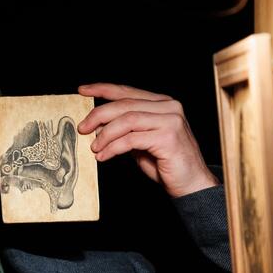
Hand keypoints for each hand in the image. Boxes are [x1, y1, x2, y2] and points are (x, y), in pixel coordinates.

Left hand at [77, 83, 218, 197]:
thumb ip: (123, 130)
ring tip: (94, 148)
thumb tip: (96, 125)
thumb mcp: (139, 142)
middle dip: (98, 115)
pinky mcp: (168, 137)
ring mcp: (170, 120)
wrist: (190, 184)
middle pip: (124, 104)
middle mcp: (168, 107)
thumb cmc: (165, 163)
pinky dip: (113, 148)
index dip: (102, 89)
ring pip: (126, 120)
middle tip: (82, 128)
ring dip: (105, 135)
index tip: (82, 90)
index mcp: (161, 103)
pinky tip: (103, 156)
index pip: (127, 91)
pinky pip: (131, 139)